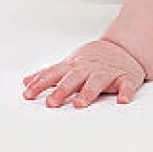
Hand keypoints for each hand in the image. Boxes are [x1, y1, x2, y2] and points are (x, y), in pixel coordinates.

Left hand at [22, 38, 145, 108]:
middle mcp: (90, 68)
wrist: (124, 47)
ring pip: (97, 81)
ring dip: (88, 92)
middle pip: (74, 78)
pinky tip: (122, 100)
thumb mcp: (70, 64)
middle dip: (62, 90)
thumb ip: (49, 74)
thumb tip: (26, 81)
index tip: (28, 95)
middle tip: (51, 103)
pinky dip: (125, 92)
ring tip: (80, 104)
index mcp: (75, 66)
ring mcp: (108, 72)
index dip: (41, 84)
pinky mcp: (126, 78)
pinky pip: (126, 85)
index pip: (54, 74)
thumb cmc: (93, 60)